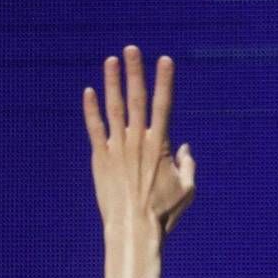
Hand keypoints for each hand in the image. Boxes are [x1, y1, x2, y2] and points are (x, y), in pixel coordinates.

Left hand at [84, 45, 194, 240]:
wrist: (134, 229)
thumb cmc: (163, 213)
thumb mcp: (187, 189)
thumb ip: (188, 165)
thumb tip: (186, 148)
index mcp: (159, 144)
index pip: (164, 105)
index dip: (165, 81)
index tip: (165, 60)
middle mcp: (137, 140)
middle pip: (137, 98)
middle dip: (135, 71)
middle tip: (132, 48)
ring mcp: (117, 148)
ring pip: (114, 108)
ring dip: (112, 82)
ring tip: (111, 60)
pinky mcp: (101, 158)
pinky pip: (95, 128)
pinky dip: (91, 110)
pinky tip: (89, 91)